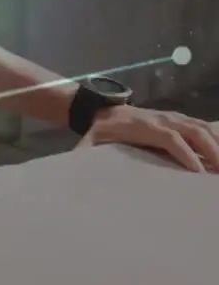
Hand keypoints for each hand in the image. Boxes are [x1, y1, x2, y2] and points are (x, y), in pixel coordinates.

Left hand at [80, 105, 218, 172]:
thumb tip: (79, 167)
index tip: (197, 174)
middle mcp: (164, 119)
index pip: (170, 138)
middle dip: (212, 151)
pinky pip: (204, 126)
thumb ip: (86, 154)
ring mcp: (175, 117)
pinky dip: (217, 136)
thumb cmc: (101, 131)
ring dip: (218, 145)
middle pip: (194, 132)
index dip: (184, 154)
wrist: (104, 111)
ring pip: (203, 128)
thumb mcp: (90, 143)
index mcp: (144, 126)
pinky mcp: (181, 119)